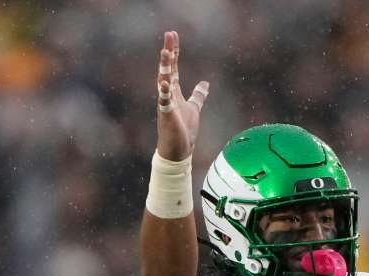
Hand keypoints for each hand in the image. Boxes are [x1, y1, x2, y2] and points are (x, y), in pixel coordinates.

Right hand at [155, 30, 209, 161]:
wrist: (179, 149)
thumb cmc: (184, 129)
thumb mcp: (194, 107)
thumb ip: (198, 95)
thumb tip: (205, 84)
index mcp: (174, 91)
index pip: (173, 67)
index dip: (174, 52)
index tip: (173, 35)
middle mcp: (168, 94)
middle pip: (167, 69)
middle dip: (169, 52)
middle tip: (169, 34)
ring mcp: (166, 103)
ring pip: (163, 81)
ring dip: (165, 67)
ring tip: (166, 51)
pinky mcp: (166, 115)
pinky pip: (164, 101)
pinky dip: (164, 92)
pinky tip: (165, 82)